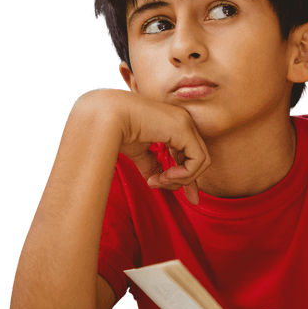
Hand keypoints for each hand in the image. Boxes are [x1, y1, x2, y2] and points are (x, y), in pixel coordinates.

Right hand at [81, 89, 210, 204]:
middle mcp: (184, 122)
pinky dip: (185, 174)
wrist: (106, 117)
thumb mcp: (139, 151)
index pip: (191, 154)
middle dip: (185, 179)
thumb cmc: (118, 130)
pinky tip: (166, 176)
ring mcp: (186, 123)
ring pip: (202, 161)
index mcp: (175, 125)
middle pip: (199, 159)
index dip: (187, 175)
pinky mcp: (184, 129)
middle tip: (159, 184)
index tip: (179, 192)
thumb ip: (152, 165)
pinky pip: (198, 160)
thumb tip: (157, 181)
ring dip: (182, 178)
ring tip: (159, 180)